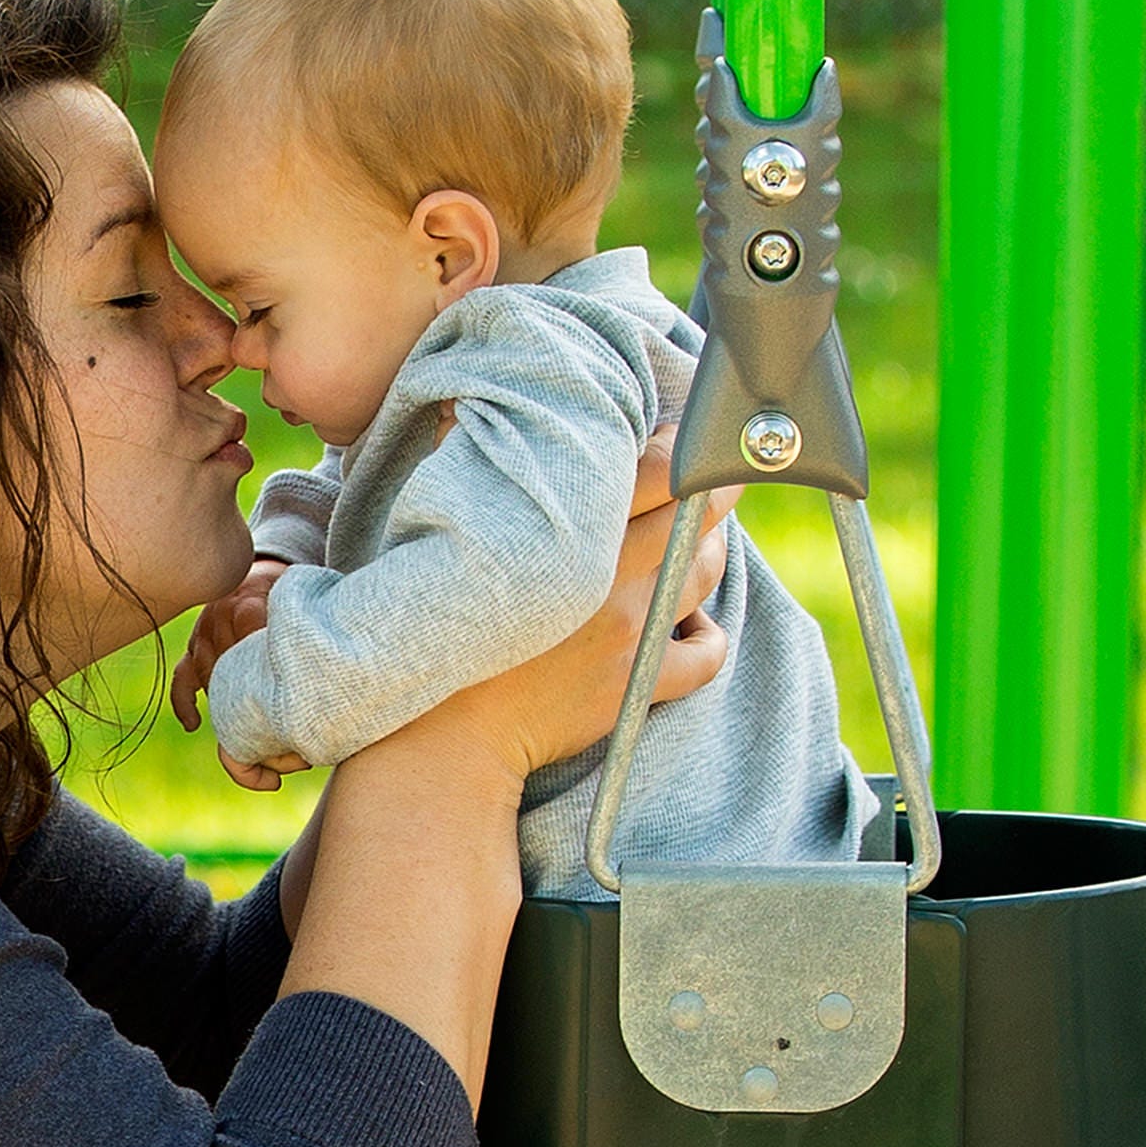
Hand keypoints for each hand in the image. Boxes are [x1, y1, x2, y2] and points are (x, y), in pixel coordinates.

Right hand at [171, 554, 284, 735]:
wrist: (257, 571)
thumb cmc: (284, 590)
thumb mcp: (296, 597)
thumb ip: (298, 624)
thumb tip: (319, 663)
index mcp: (247, 605)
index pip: (251, 647)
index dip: (268, 678)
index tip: (288, 705)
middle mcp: (219, 619)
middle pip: (228, 669)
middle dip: (249, 699)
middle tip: (272, 724)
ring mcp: (203, 634)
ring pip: (208, 679)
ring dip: (226, 703)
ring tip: (250, 727)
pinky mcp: (193, 647)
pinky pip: (181, 678)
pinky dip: (184, 702)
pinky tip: (193, 723)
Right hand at [457, 439, 733, 782]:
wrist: (441, 740)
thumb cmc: (431, 628)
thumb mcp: (442, 537)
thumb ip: (466, 467)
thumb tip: (467, 406)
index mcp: (567, 532)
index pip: (662, 468)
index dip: (687, 446)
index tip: (688, 438)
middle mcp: (610, 578)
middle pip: (699, 516)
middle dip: (714, 491)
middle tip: (711, 482)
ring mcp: (630, 634)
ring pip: (706, 573)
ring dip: (707, 553)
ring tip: (690, 545)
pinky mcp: (637, 687)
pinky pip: (707, 654)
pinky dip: (705, 636)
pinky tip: (686, 627)